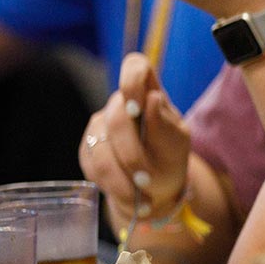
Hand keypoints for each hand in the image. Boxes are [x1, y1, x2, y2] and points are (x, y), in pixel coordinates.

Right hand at [78, 53, 190, 226]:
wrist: (156, 191)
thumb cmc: (170, 159)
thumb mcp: (177, 143)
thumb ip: (163, 122)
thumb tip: (152, 97)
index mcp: (148, 93)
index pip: (134, 67)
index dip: (131, 80)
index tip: (137, 108)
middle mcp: (120, 105)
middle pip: (116, 118)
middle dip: (132, 153)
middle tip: (148, 179)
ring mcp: (100, 126)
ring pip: (100, 146)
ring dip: (122, 177)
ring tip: (143, 196)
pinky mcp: (88, 149)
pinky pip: (93, 165)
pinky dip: (113, 184)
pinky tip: (131, 196)